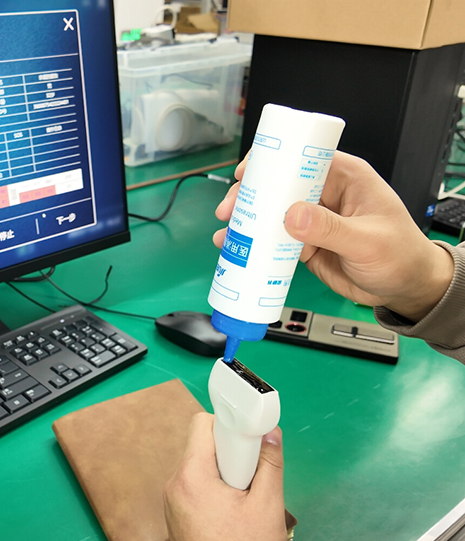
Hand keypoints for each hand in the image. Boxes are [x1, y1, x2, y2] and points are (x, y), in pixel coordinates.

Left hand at [164, 413, 285, 540]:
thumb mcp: (268, 504)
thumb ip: (270, 463)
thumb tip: (270, 433)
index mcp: (192, 476)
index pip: (201, 424)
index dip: (228, 426)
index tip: (246, 440)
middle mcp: (174, 485)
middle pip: (200, 447)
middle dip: (228, 455)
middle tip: (249, 477)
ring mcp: (171, 502)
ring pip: (198, 469)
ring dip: (220, 475)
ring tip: (240, 501)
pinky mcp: (175, 517)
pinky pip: (192, 489)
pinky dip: (210, 492)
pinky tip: (228, 514)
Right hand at [213, 152, 453, 321]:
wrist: (406, 290)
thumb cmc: (402, 256)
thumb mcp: (367, 240)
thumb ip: (330, 228)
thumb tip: (292, 215)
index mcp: (345, 177)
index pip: (302, 158)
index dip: (271, 161)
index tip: (246, 174)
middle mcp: (324, 194)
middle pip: (278, 185)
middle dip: (248, 196)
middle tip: (229, 212)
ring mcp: (312, 219)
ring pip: (271, 213)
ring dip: (247, 221)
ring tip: (226, 233)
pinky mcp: (305, 244)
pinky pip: (273, 240)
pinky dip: (254, 244)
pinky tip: (237, 249)